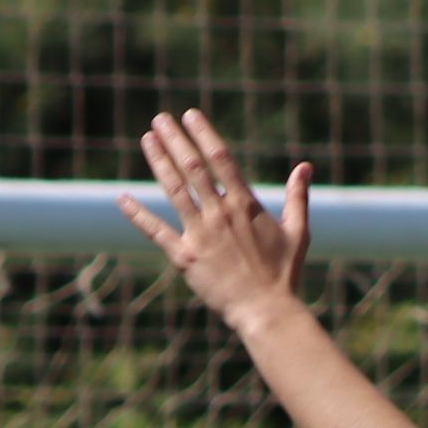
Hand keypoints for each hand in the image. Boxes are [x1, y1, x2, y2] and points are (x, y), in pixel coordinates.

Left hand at [120, 110, 313, 330]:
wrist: (267, 311)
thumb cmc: (283, 274)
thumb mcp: (298, 231)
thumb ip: (298, 197)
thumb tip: (305, 167)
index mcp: (245, 204)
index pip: (220, 158)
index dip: (204, 134)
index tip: (190, 116)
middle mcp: (220, 213)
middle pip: (193, 167)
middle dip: (175, 140)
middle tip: (160, 118)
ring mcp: (201, 234)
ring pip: (175, 190)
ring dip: (159, 162)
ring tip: (146, 139)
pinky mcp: (185, 257)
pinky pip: (157, 232)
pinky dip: (138, 215)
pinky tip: (122, 198)